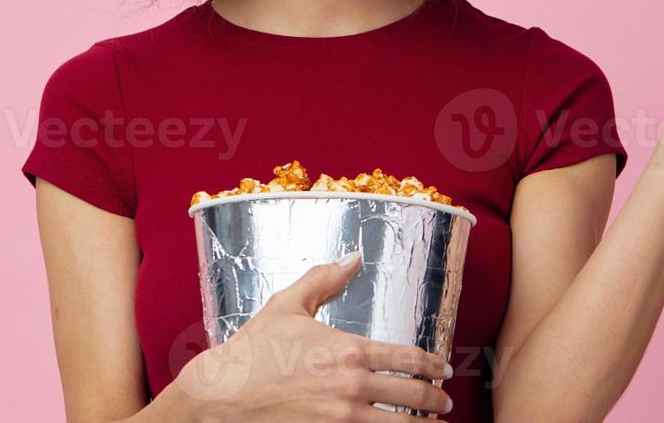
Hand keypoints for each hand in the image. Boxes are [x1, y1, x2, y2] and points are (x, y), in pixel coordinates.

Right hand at [176, 253, 454, 419]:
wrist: (219, 395)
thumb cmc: (252, 351)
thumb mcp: (287, 305)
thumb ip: (324, 280)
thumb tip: (353, 258)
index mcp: (349, 351)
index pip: (408, 358)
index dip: (433, 365)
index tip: (443, 369)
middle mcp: (352, 387)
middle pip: (412, 396)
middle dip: (434, 398)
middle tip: (443, 400)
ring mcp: (341, 420)